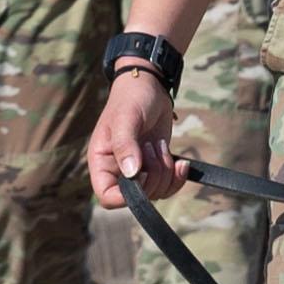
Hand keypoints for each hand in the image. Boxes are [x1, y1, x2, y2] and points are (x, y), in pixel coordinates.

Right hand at [86, 68, 184, 207]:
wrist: (149, 87)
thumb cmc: (131, 99)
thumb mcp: (126, 119)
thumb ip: (126, 145)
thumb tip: (132, 173)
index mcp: (102, 162)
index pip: (107, 196)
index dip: (125, 197)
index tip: (141, 175)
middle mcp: (118, 171)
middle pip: (138, 196)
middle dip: (153, 174)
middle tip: (153, 145)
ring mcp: (138, 170)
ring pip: (156, 192)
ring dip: (166, 172)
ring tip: (161, 145)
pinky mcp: (156, 166)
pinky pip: (168, 186)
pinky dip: (178, 177)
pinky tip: (182, 162)